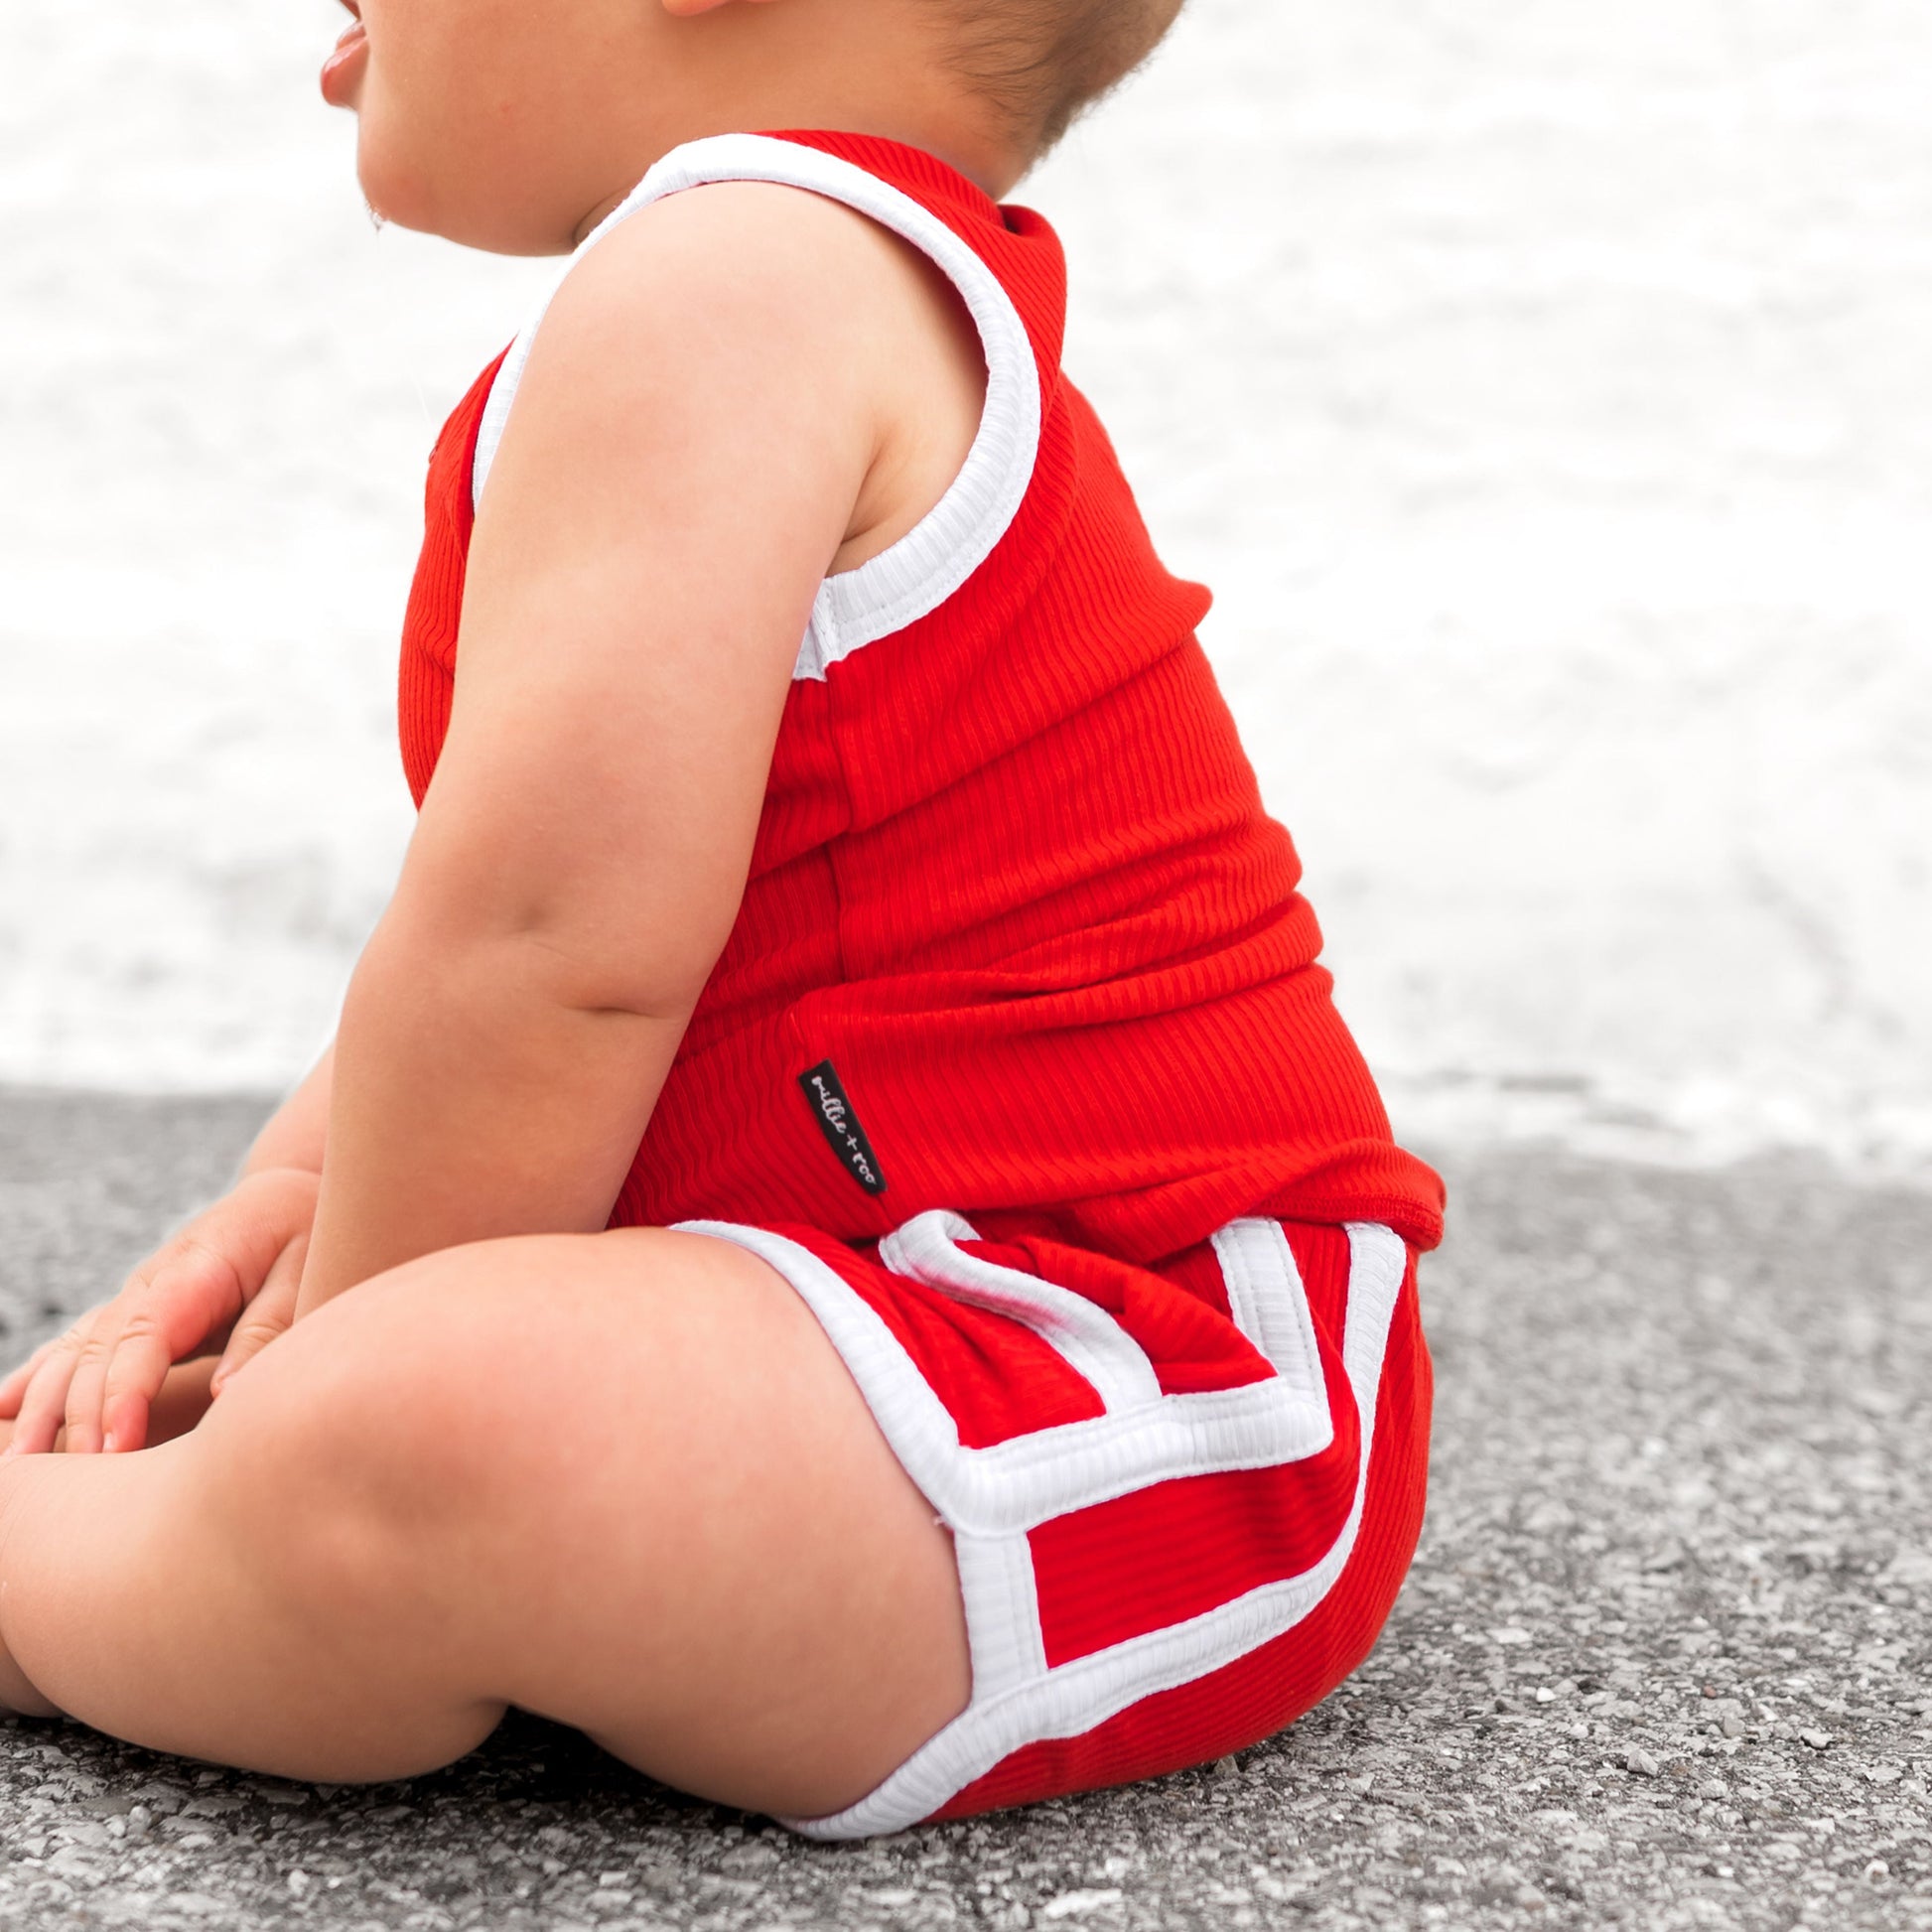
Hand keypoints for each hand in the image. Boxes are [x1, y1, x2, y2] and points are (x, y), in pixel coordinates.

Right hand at [0, 1166, 320, 1456]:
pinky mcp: (131, 1311)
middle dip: (81, 1416)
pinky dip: (39, 1376)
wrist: (280, 1196)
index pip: (144, 1337)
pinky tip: (5, 1409)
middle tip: (78, 1479)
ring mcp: (133, 1297)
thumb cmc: (300, 1234)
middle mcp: (148, 1284)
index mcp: (192, 1273)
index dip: (124, 1393)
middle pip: (99, 1353)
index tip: (117, 1445)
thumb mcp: (302, 1273)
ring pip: (74, 1353)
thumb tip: (227, 1394)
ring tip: (21, 1466)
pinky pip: (75, 1345)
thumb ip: (265, 1330)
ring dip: (45, 1407)